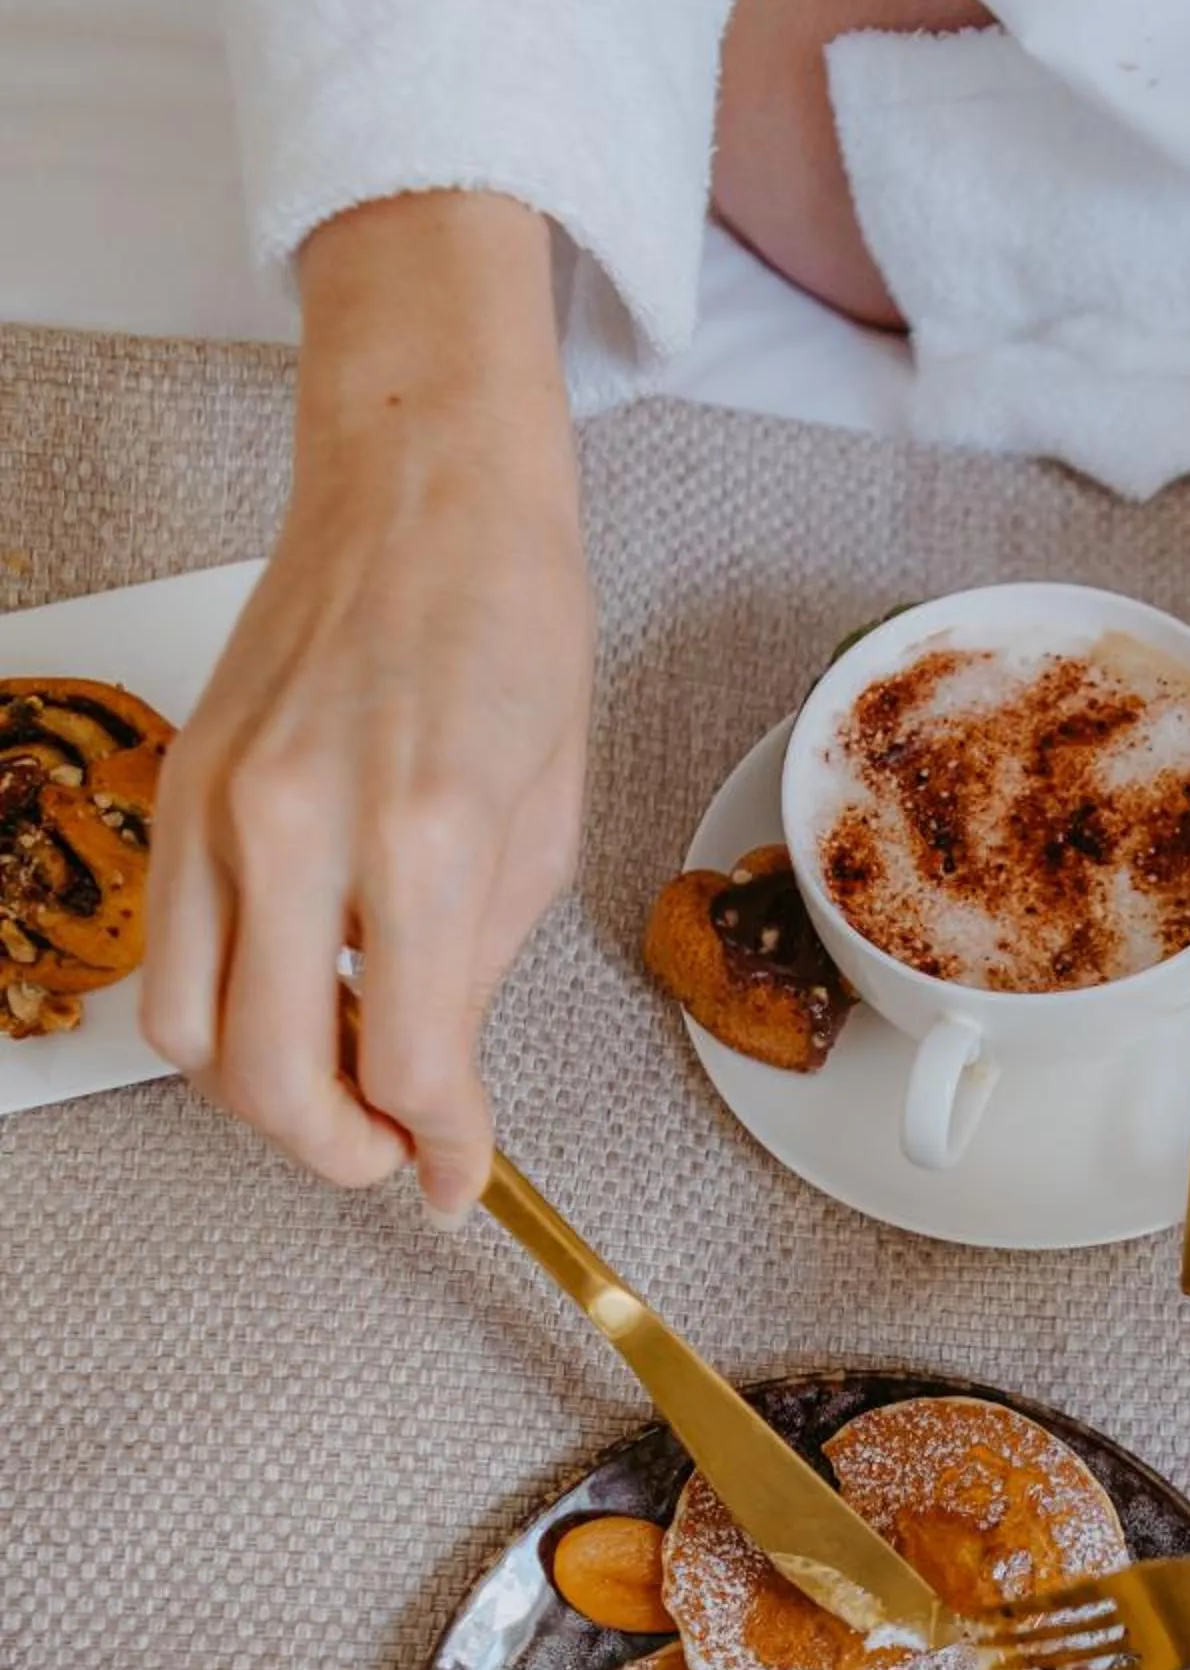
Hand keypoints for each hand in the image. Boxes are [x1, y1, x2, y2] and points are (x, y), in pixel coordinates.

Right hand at [142, 191, 593, 1216]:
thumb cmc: (508, 634)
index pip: (409, 1065)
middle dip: (336, 1149)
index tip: (452, 1179)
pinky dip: (223, 1011)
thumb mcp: (543, 831)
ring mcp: (216, 805)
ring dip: (262, 1094)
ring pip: (187, 1036)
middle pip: (270, 1078)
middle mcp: (297, 824)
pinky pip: (166, 953)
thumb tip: (436, 1100)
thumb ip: (476, 977)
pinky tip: (298, 993)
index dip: (437, 1151)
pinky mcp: (176, 787)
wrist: (425, 490)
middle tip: (390, 1150)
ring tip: (341, 1075)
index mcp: (423, 836)